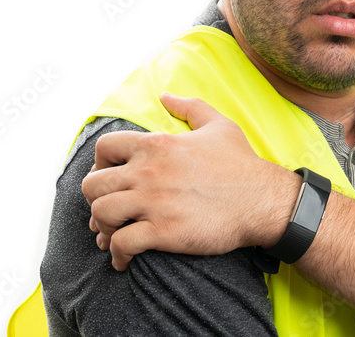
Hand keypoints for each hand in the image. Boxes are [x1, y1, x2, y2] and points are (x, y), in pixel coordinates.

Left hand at [82, 92, 298, 270]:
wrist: (262, 200)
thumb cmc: (241, 164)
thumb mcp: (218, 125)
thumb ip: (189, 107)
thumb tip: (166, 95)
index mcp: (157, 145)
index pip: (104, 148)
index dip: (100, 164)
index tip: (111, 178)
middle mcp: (148, 171)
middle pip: (92, 184)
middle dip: (96, 199)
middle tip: (110, 209)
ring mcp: (153, 202)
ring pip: (101, 214)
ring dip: (103, 228)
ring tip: (113, 236)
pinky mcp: (163, 232)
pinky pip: (121, 244)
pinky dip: (118, 255)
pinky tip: (126, 260)